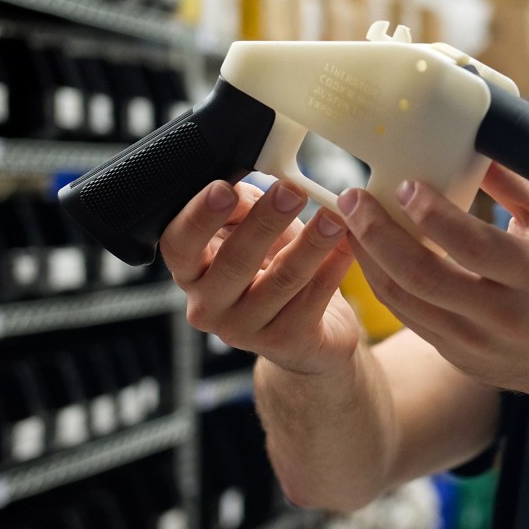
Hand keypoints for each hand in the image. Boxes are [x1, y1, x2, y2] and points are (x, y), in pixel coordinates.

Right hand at [160, 179, 359, 375]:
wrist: (307, 333)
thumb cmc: (273, 269)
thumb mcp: (253, 231)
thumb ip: (243, 206)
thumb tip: (241, 185)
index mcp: (191, 272)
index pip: (178, 244)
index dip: (198, 216)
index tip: (225, 188)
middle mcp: (208, 306)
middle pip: (234, 261)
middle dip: (265, 222)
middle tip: (292, 192)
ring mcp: (245, 330)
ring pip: (281, 281)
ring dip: (311, 243)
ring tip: (334, 217)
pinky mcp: (285, 343)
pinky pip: (313, 299)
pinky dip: (334, 267)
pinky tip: (350, 245)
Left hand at [336, 163, 528, 397]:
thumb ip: (516, 183)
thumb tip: (472, 141)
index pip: (474, 245)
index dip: (433, 215)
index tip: (404, 184)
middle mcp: (506, 314)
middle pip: (425, 276)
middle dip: (379, 234)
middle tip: (352, 198)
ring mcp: (476, 341)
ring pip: (404, 300)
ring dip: (368, 257)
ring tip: (348, 219)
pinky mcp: (455, 355)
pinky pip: (406, 317)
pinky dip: (380, 281)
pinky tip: (367, 251)